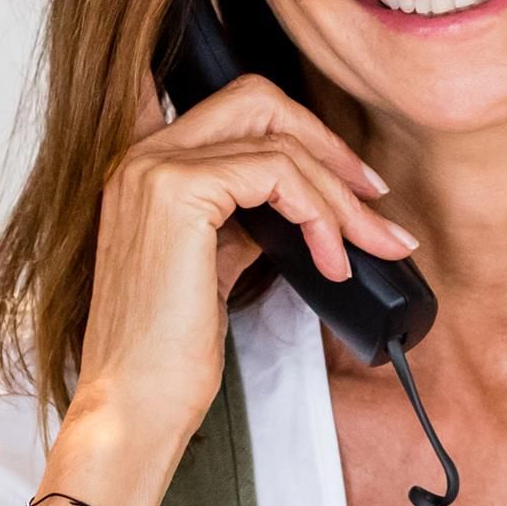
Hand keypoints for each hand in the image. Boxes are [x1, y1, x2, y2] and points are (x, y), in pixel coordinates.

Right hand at [61, 76, 415, 472]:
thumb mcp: (211, 261)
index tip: (350, 178)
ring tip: (370, 244)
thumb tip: (302, 200)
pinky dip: (320, 213)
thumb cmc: (166, 352)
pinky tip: (330, 260)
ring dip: (340, 193)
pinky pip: (278, 173)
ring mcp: (154, 168)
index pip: (233, 107)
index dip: (299, 128)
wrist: (134, 405)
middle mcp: (141, 156)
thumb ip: (243, 217)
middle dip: (328, 145)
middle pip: (259, 100)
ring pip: (278, 141)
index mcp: (145, 167)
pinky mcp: (179, 192)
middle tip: (373, 197)